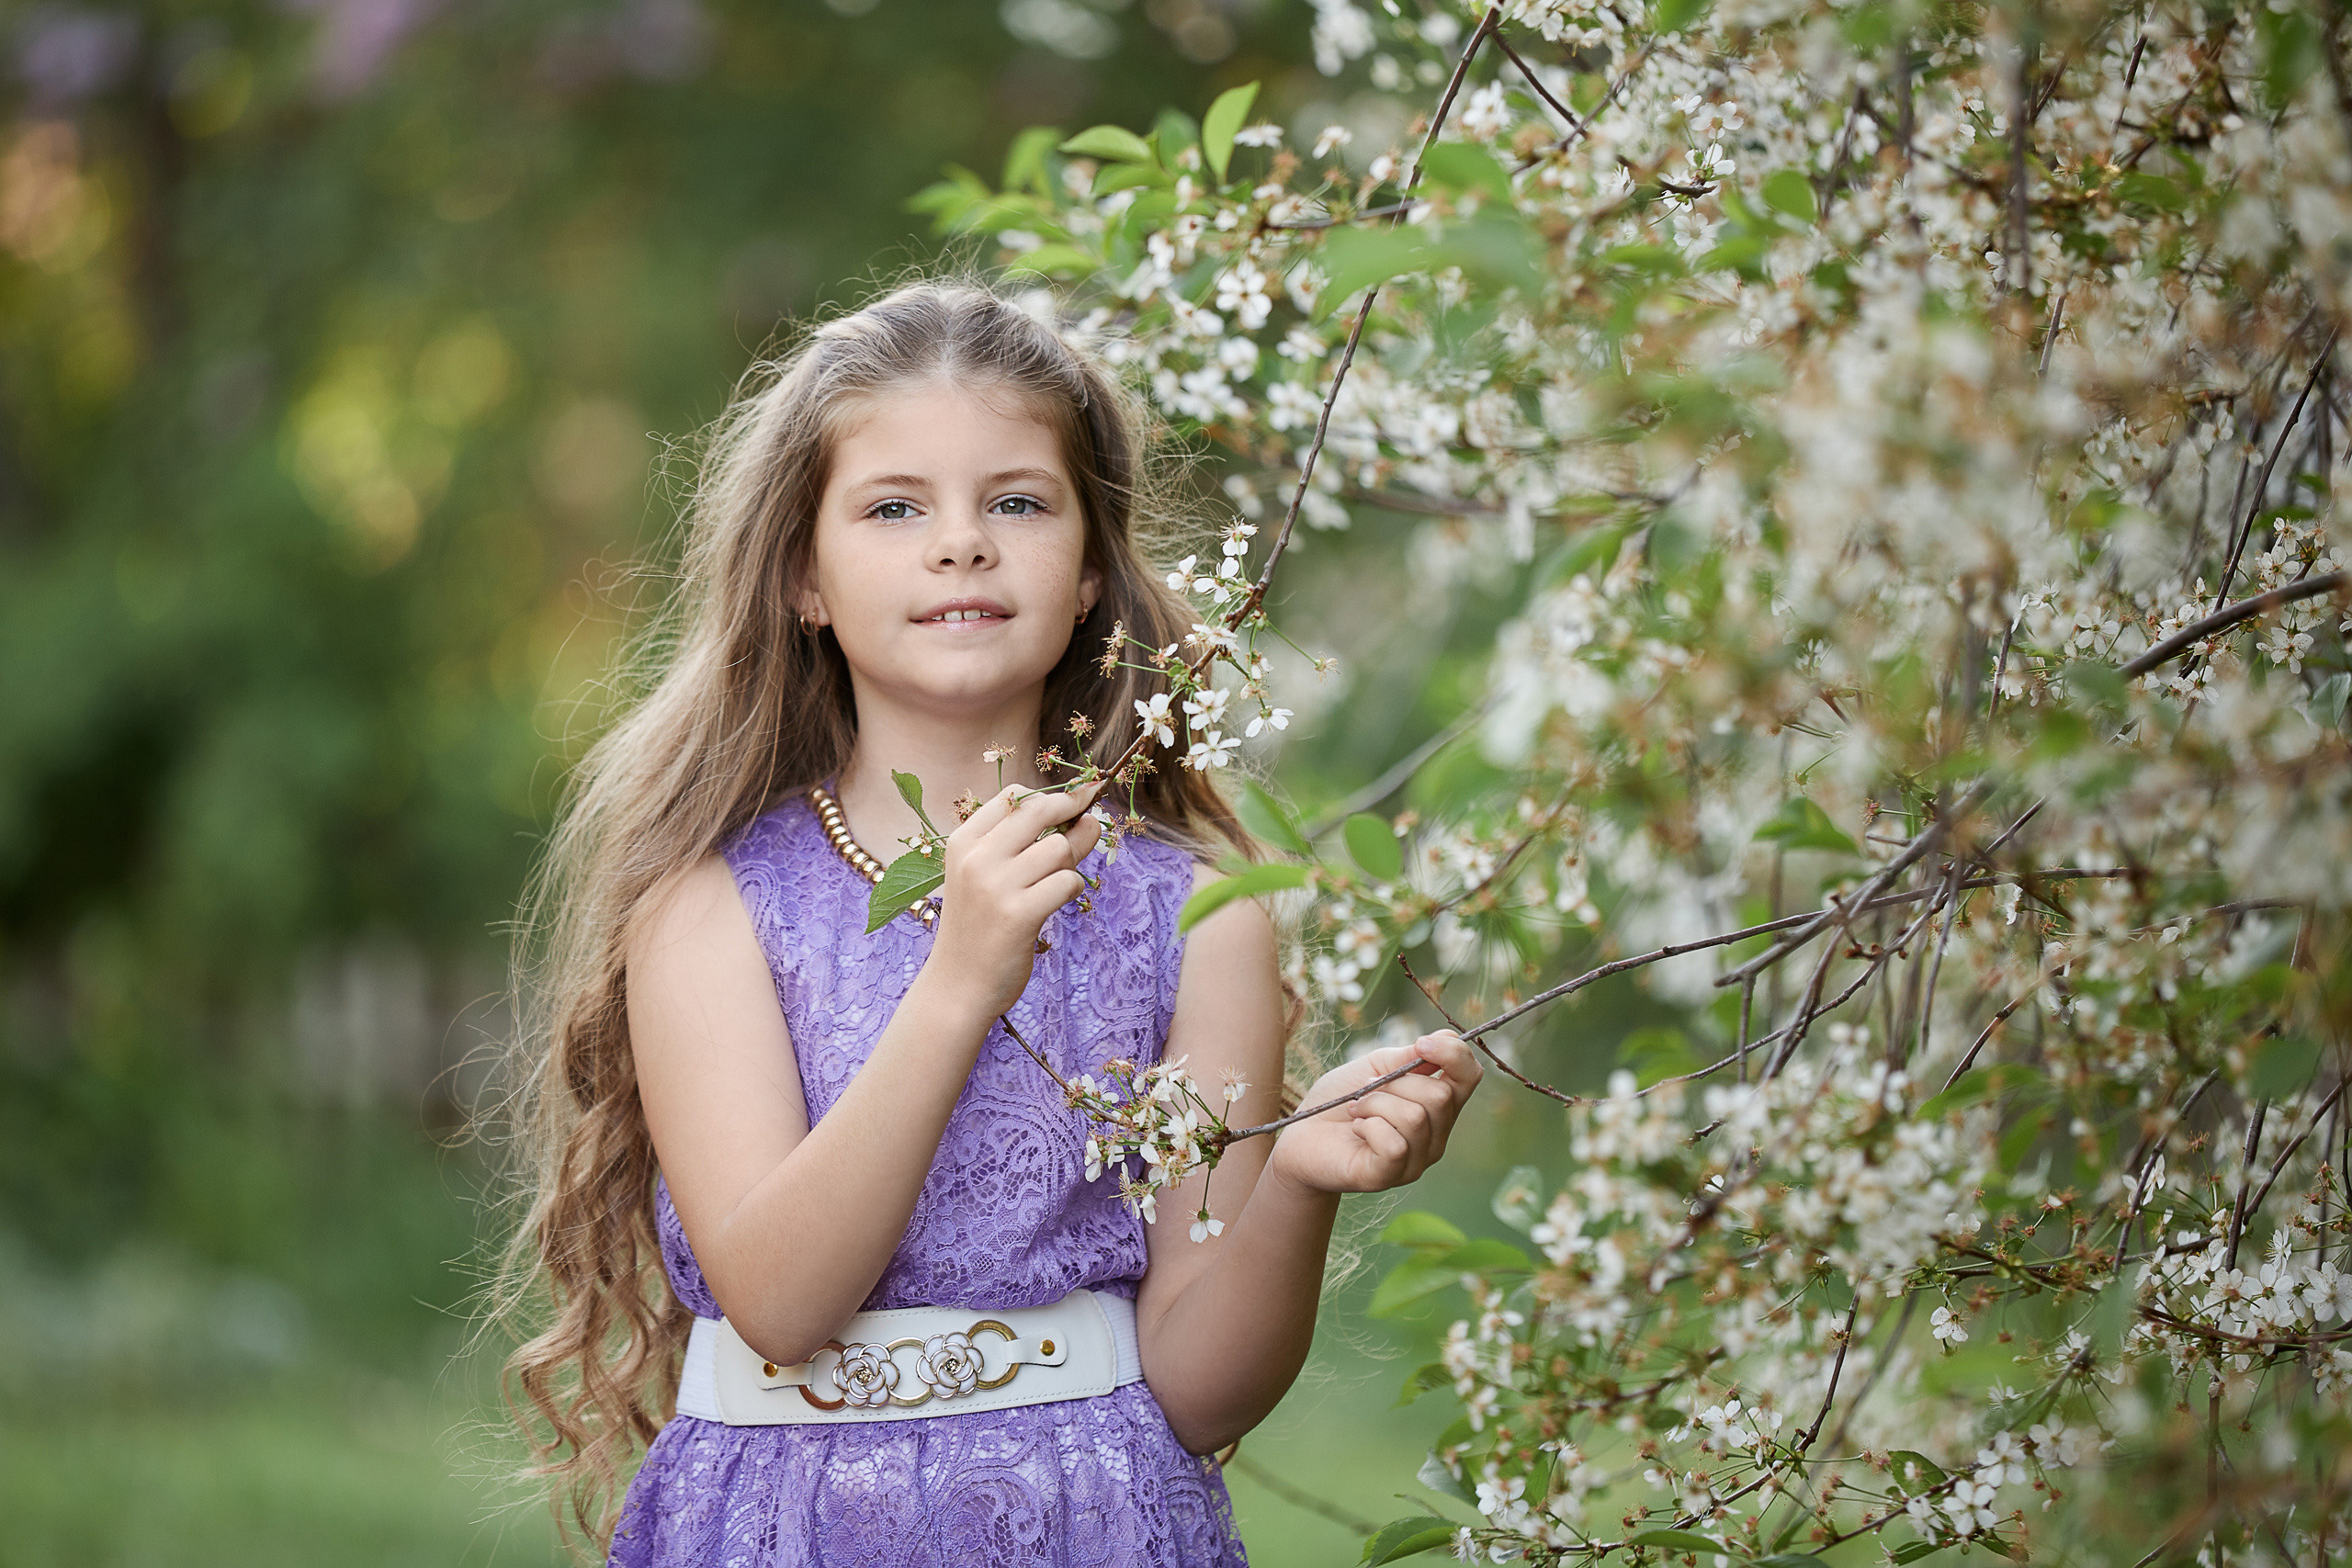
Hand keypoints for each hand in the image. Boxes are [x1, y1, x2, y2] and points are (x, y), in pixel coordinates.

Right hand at [926, 782, 1103, 1016]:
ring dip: (1069, 863)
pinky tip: (1056, 903)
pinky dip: (1071, 889)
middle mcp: (976, 858)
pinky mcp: (1019, 914)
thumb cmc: (978, 929)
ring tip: (1055, 883)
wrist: (958, 985)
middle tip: (1090, 822)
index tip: (1075, 801)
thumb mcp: (990, 878)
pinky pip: (1067, 882)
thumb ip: (1032, 845)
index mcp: (962, 842)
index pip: (1013, 796)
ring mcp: (996, 885)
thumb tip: (1088, 818)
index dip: (1051, 795)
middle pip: (1040, 810)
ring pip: (1059, 847)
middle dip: (1073, 810)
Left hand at [1265, 1031, 1481, 1197]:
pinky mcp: (1391, 1176)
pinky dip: (1367, 1126)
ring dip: (1374, 1103)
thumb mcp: (1374, 1067)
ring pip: (1415, 1117)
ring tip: (1357, 1111)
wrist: (1301, 1135)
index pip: (1470, 1076)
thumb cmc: (1339, 1100)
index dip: (1453, 1054)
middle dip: (1396, 1083)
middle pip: (1440, 1096)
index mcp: (1438, 1106)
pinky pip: (1395, 1143)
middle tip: (1367, 1091)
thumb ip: (1409, 1057)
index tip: (1421, 1043)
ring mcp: (1416, 1160)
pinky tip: (1356, 1130)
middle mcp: (1436, 1136)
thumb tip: (1445, 1038)